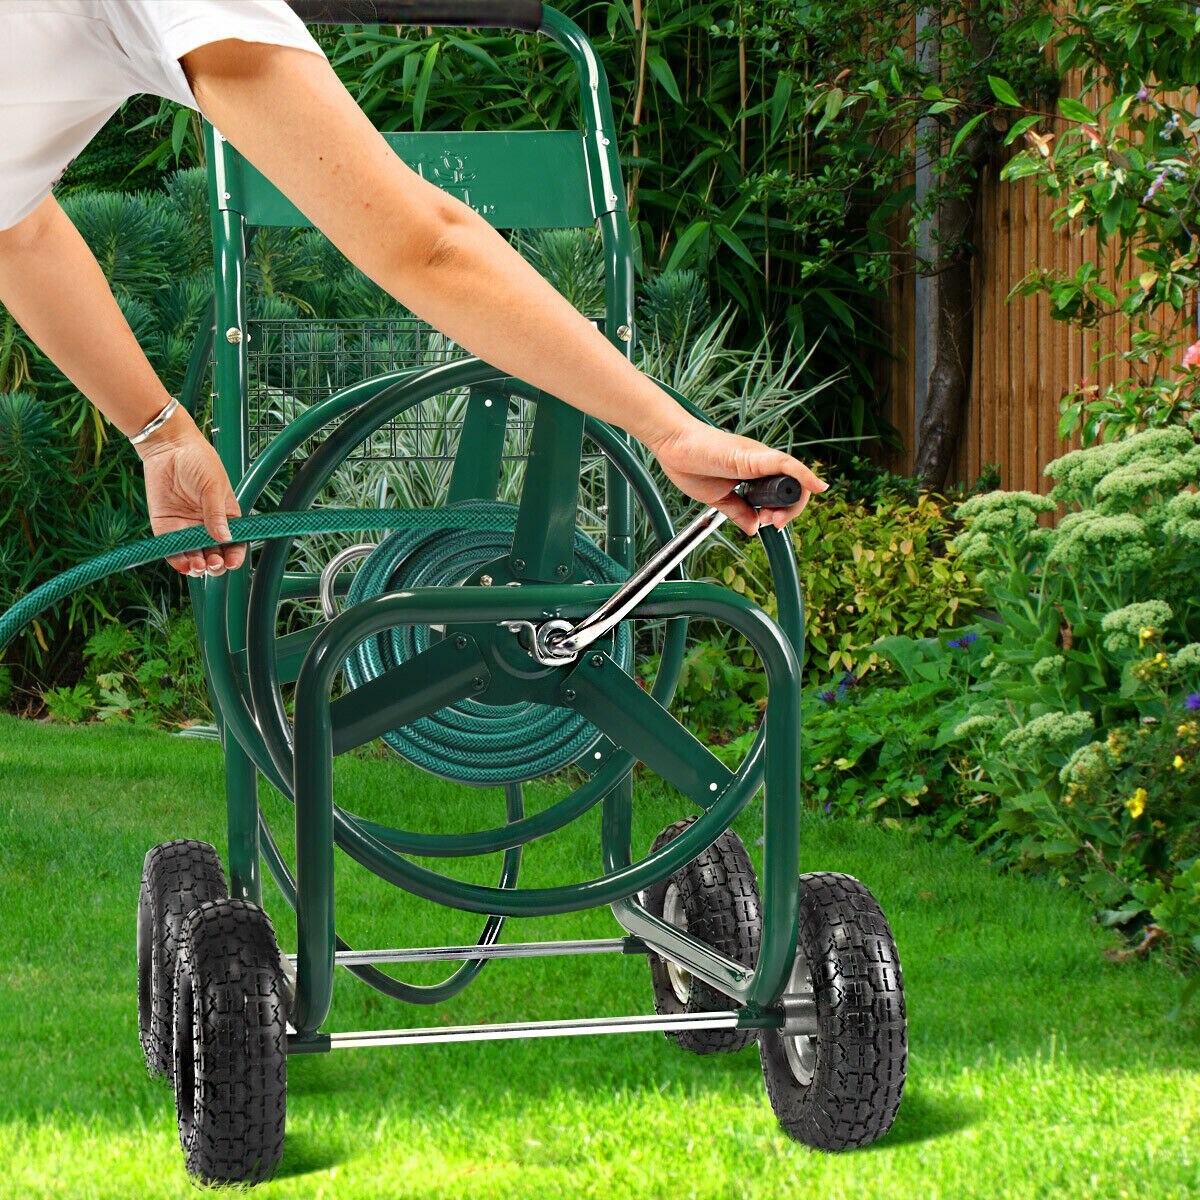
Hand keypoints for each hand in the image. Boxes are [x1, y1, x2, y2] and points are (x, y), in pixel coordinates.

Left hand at [136, 409, 245, 575]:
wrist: (168, 446)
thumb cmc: (198, 460)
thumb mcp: (214, 486)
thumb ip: (217, 514)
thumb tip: (226, 538)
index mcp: (226, 517)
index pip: (234, 543)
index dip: (234, 555)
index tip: (231, 562)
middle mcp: (207, 526)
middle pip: (214, 554)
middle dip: (215, 564)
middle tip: (214, 562)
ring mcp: (186, 528)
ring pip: (194, 556)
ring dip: (198, 566)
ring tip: (198, 565)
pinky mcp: (165, 527)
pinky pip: (172, 549)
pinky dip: (178, 560)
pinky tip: (184, 565)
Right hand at [647, 420, 828, 535]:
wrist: (670, 444)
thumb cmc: (689, 463)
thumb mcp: (717, 498)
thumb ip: (737, 511)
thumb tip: (754, 528)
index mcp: (753, 473)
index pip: (781, 495)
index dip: (782, 513)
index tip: (768, 525)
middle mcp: (761, 463)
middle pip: (793, 488)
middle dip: (789, 512)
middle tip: (773, 524)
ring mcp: (759, 457)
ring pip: (794, 478)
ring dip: (793, 503)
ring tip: (775, 519)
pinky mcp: (752, 454)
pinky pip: (786, 464)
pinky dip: (804, 475)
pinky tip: (818, 486)